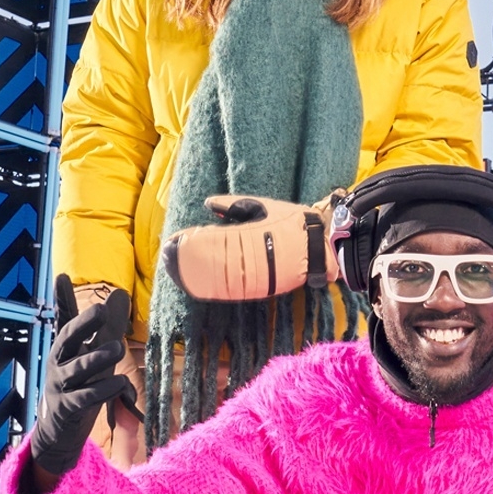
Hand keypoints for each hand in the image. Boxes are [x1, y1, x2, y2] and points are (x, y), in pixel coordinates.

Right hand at [28, 275, 135, 482]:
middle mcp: (58, 363)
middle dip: (82, 325)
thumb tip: (120, 293)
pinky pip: (85, 397)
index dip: (63, 300)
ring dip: (96, 359)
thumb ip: (108, 326)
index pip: (64, 320)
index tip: (61, 276)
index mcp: (65, 348)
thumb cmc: (81, 384)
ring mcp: (60, 386)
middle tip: (100, 310)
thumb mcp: (95, 352)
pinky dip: (103, 390)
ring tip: (118, 348)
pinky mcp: (68, 408)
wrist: (59, 430)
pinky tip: (121, 383)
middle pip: (66, 340)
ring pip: (77, 369)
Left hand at [161, 194, 335, 301]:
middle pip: (207, 266)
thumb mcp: (262, 207)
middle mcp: (247, 261)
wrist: (323, 247)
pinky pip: (230, 289)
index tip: (175, 242)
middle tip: (169, 258)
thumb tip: (209, 204)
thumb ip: (234, 205)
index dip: (189, 244)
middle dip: (186, 263)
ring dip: (195, 277)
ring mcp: (253, 278)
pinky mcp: (260, 288)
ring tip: (178, 272)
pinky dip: (212, 286)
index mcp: (246, 239)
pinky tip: (199, 283)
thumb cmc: (295, 222)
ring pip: (215, 282)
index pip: (209, 243)